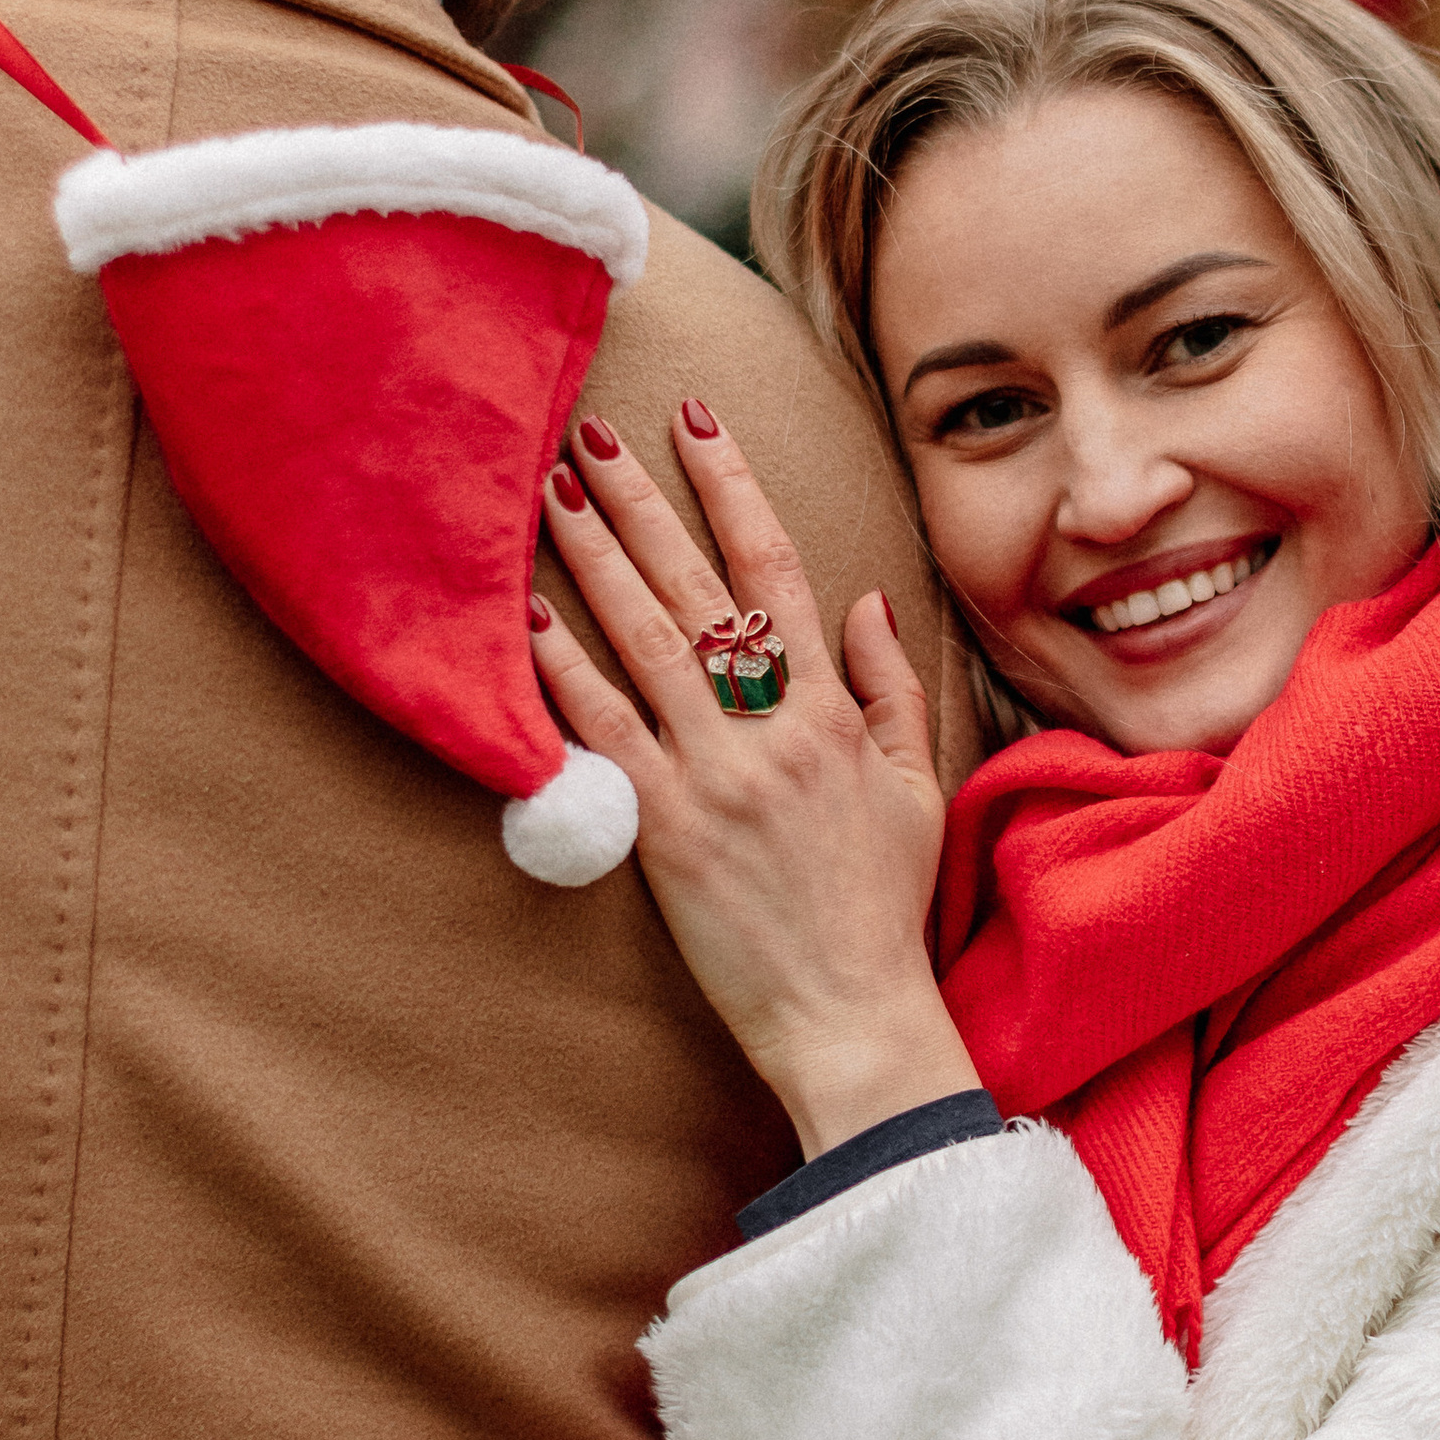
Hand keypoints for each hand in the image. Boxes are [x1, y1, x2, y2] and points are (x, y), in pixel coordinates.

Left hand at [530, 401, 982, 1159]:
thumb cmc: (884, 910)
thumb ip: (890, 689)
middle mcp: (772, 729)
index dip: (733, 487)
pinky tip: (524, 618)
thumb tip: (863, 600)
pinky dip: (562, 672)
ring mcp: (715, 777)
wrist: (853, 1015)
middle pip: (697, 588)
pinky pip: (603, 734)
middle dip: (642, 502)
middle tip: (590, 436)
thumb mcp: (916, 787)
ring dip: (593, 560)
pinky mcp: (665, 831)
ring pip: (645, 644)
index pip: (776, 569)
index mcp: (832, 711)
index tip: (695, 423)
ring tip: (548, 496)